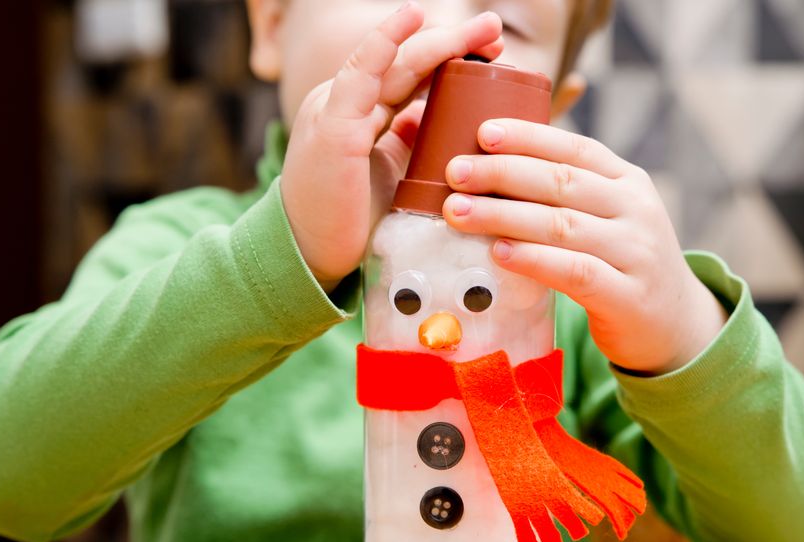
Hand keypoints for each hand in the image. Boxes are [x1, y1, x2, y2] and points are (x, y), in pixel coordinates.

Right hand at [280, 1, 503, 291]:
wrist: (309, 256)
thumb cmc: (347, 220)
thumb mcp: (387, 172)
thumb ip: (403, 142)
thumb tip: (430, 117)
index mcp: (358, 112)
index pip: (409, 76)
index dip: (448, 58)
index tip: (491, 52)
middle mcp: (346, 103)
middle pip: (408, 63)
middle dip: (454, 42)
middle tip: (493, 27)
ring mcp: (337, 109)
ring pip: (395, 63)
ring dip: (441, 41)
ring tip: (483, 28)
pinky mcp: (334, 126)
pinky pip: (362, 74)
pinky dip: (386, 43)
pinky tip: (412, 17)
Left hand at [442, 120, 728, 375]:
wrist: (675, 327)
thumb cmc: (620, 266)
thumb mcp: (606, 220)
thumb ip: (563, 197)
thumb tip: (488, 169)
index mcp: (628, 182)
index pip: (575, 148)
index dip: (528, 137)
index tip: (482, 131)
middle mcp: (636, 210)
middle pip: (562, 182)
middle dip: (502, 172)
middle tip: (455, 171)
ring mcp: (635, 253)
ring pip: (562, 224)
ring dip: (504, 215)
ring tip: (459, 211)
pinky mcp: (627, 296)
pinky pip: (575, 272)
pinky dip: (534, 260)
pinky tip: (499, 253)